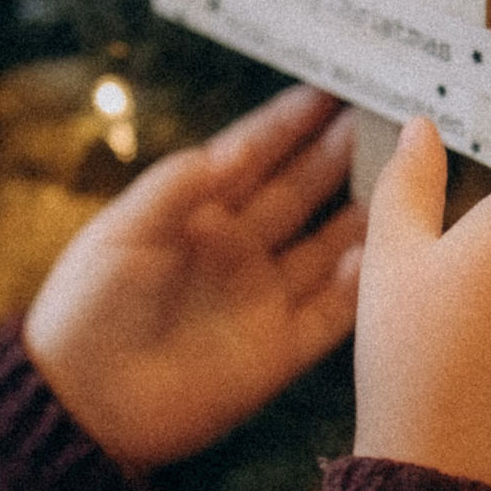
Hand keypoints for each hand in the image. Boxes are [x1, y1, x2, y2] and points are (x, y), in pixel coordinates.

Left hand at [26, 84, 364, 475]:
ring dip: (365, 213)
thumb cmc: (86, 308)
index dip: (290, 122)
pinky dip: (360, 287)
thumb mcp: (123, 232)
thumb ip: (178, 186)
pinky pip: (332, 314)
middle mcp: (237, 250)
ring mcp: (261, 298)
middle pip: (300, 191)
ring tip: (407, 174)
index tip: (331, 86)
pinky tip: (387, 255)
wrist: (83, 404)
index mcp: (196, 214)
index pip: (253, 155)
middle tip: (385, 116)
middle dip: (340, 153)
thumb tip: (235, 147)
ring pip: (327, 246)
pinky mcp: (278, 351)